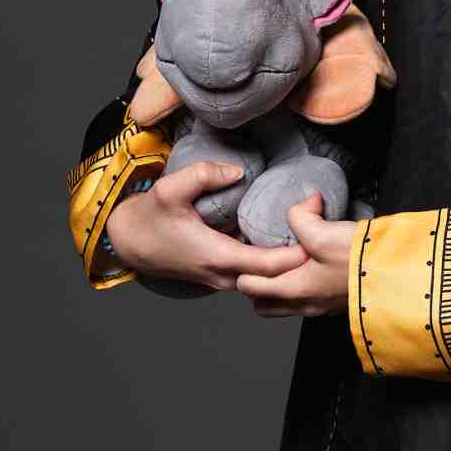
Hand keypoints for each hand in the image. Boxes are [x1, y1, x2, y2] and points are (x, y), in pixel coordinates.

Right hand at [105, 161, 310, 291]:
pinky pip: (254, 274)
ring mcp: (223, 279)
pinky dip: (272, 261)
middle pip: (274, 277)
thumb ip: (202, 175)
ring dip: (287, 261)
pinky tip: (285, 236)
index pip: (268, 266)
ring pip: (265, 278)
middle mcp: (224, 275)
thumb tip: (237, 171)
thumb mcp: (169, 189)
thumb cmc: (149, 217)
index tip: (317, 235)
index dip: (296, 255)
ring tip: (309, 230)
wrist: (129, 242)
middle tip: (322, 227)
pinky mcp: (222, 276)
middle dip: (300, 257)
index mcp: (218, 256)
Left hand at [235, 192, 358, 317]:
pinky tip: (316, 269)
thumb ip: (301, 217)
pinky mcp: (339, 304)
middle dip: (257, 286)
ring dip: (281, 290)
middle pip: (262, 305)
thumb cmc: (361, 260)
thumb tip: (305, 204)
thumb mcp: (324, 232)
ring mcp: (322, 308)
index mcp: (294, 288)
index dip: (243, 266)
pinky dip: (304, 290)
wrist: (400, 276)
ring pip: (285, 306)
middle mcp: (305, 304)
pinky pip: (309, 303)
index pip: (248, 285)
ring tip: (289, 265)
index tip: (249, 249)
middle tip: (264, 261)